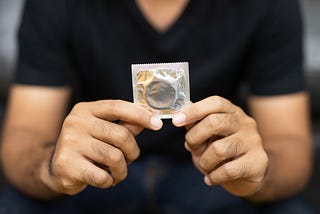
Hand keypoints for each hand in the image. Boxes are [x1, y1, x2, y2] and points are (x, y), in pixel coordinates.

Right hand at [40, 100, 162, 194]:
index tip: (158, 124)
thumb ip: (124, 125)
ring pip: (115, 157)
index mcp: (86, 110)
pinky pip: (102, 176)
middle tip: (131, 158)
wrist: (57, 168)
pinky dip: (110, 181)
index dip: (141, 115)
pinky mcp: (67, 164)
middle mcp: (76, 122)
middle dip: (133, 151)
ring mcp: (70, 143)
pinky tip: (105, 179)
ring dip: (122, 169)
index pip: (118, 107)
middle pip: (121, 135)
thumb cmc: (87, 146)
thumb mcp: (103, 131)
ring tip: (118, 172)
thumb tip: (148, 121)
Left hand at [172, 96, 267, 196]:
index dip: (194, 110)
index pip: (215, 103)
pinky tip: (211, 178)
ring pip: (219, 149)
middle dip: (195, 137)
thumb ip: (195, 124)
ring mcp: (253, 141)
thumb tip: (180, 112)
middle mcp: (245, 122)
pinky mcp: (257, 161)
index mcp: (232, 111)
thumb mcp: (206, 136)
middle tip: (190, 147)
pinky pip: (229, 170)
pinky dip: (214, 176)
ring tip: (204, 166)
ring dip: (204, 161)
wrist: (247, 175)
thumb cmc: (222, 151)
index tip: (176, 121)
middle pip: (215, 122)